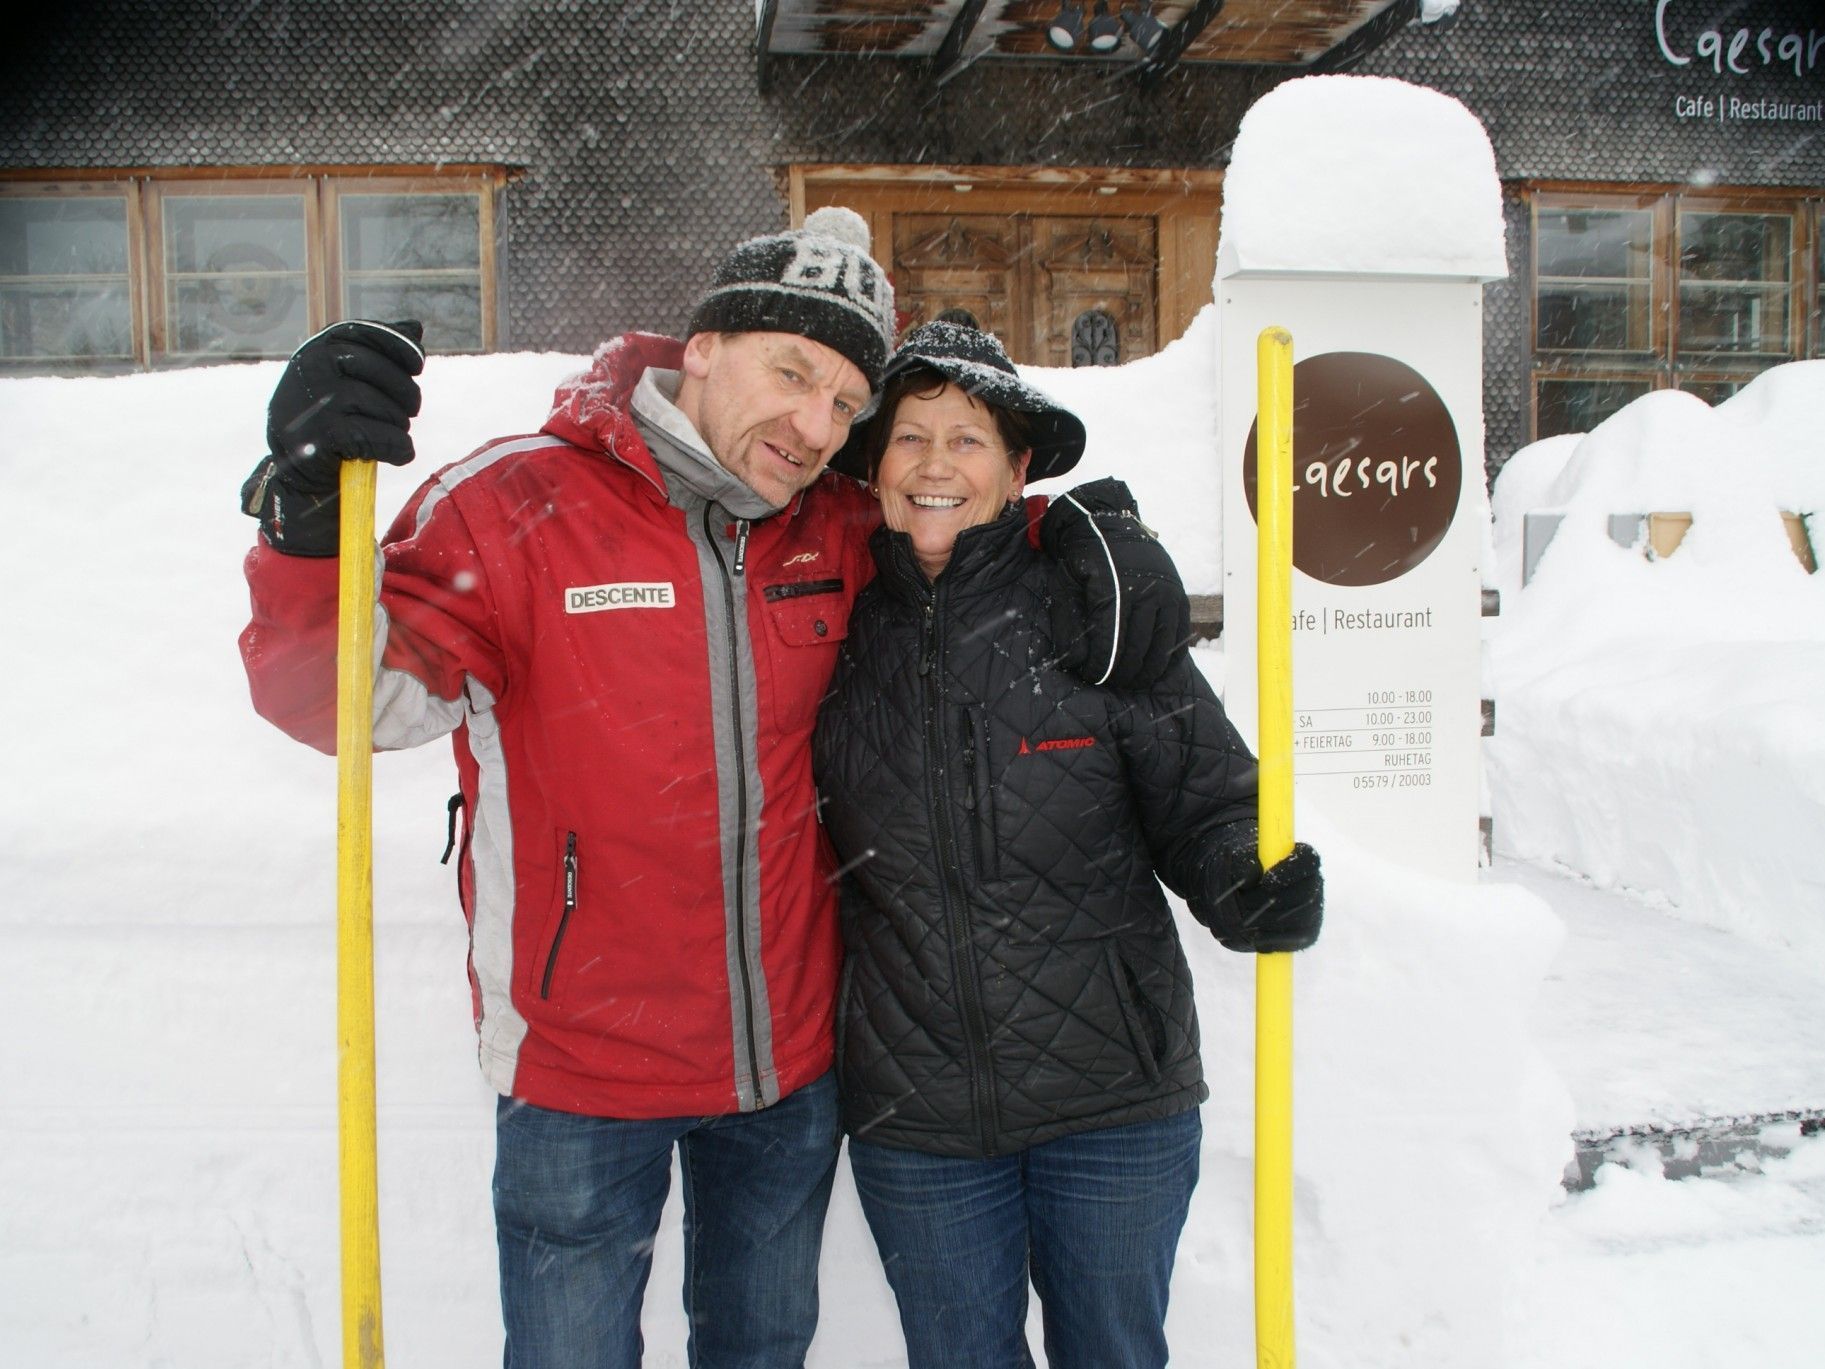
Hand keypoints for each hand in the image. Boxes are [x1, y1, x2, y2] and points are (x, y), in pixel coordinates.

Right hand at [242, 320, 424, 554]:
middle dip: (405, 393)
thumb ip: (377, 352)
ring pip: (384, 407)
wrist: (297, 469)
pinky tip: (398, 454)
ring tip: (391, 434)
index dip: (400, 346)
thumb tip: (416, 327)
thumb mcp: (344, 378)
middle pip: (381, 371)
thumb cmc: (328, 418)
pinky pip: (381, 438)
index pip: (366, 332)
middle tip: (410, 411)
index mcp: (317, 349)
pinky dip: (398, 448)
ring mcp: (316, 402)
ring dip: (399, 425)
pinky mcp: (325, 436)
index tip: (417, 365)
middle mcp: (312, 369)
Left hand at [1041, 477, 1189, 688]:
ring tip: (1133, 681)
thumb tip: (1076, 662)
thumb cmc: (1081, 558)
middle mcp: (1145, 592)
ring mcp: (1166, 592)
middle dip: (1122, 673)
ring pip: (1161, 646)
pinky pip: (1179, 633)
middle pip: (1137, 649)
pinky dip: (1170, 655)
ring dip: (1147, 670)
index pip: (1109, 644)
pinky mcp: (1178, 594)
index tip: (1092, 677)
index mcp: (1114, 591)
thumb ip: (1068, 623)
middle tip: (1111, 682)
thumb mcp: (1065, 585)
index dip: (1101, 667)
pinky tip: (1157, 667)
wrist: (1106, 523)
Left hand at [1219, 840, 1322, 953]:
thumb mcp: (1238, 863)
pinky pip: (1299, 939)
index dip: (1291, 871)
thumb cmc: (1244, 873)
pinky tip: (1256, 938)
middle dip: (1274, 901)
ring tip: (1244, 920)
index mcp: (1301, 857)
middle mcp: (1313, 882)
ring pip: (1302, 917)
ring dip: (1270, 920)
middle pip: (1306, 893)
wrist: (1242, 896)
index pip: (1308, 859)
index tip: (1267, 881)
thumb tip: (1250, 876)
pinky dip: (1276, 939)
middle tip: (1246, 905)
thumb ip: (1244, 864)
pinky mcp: (1309, 932)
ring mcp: (1314, 908)